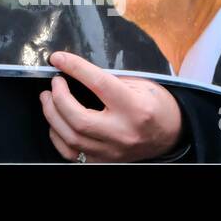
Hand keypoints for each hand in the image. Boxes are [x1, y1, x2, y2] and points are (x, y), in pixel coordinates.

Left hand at [39, 51, 183, 161]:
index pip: (98, 84)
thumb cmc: (155, 103)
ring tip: (48, 98)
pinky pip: (72, 153)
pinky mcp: (106, 161)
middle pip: (79, 119)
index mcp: (135, 108)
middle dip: (59, 98)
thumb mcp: (139, 83)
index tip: (58, 59)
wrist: (172, 132)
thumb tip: (74, 69)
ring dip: (52, 116)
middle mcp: (124, 133)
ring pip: (72, 138)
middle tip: (54, 83)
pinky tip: (56, 121)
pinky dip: (58, 136)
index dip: (74, 68)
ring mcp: (114, 151)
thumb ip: (108, 78)